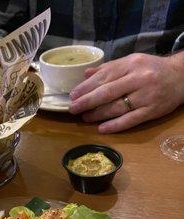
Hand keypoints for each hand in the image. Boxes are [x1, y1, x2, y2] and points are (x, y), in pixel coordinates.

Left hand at [69, 52, 183, 133]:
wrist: (181, 77)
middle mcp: (138, 79)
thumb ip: (109, 68)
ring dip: (98, 114)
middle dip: (87, 102)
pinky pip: (130, 120)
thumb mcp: (131, 62)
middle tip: (73, 109)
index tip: (73, 96)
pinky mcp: (152, 111)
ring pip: (117, 108)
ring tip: (85, 118)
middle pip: (107, 93)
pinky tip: (102, 129)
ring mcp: (146, 96)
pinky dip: (115, 126)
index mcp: (131, 64)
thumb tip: (86, 74)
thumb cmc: (151, 69)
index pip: (104, 77)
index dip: (86, 87)